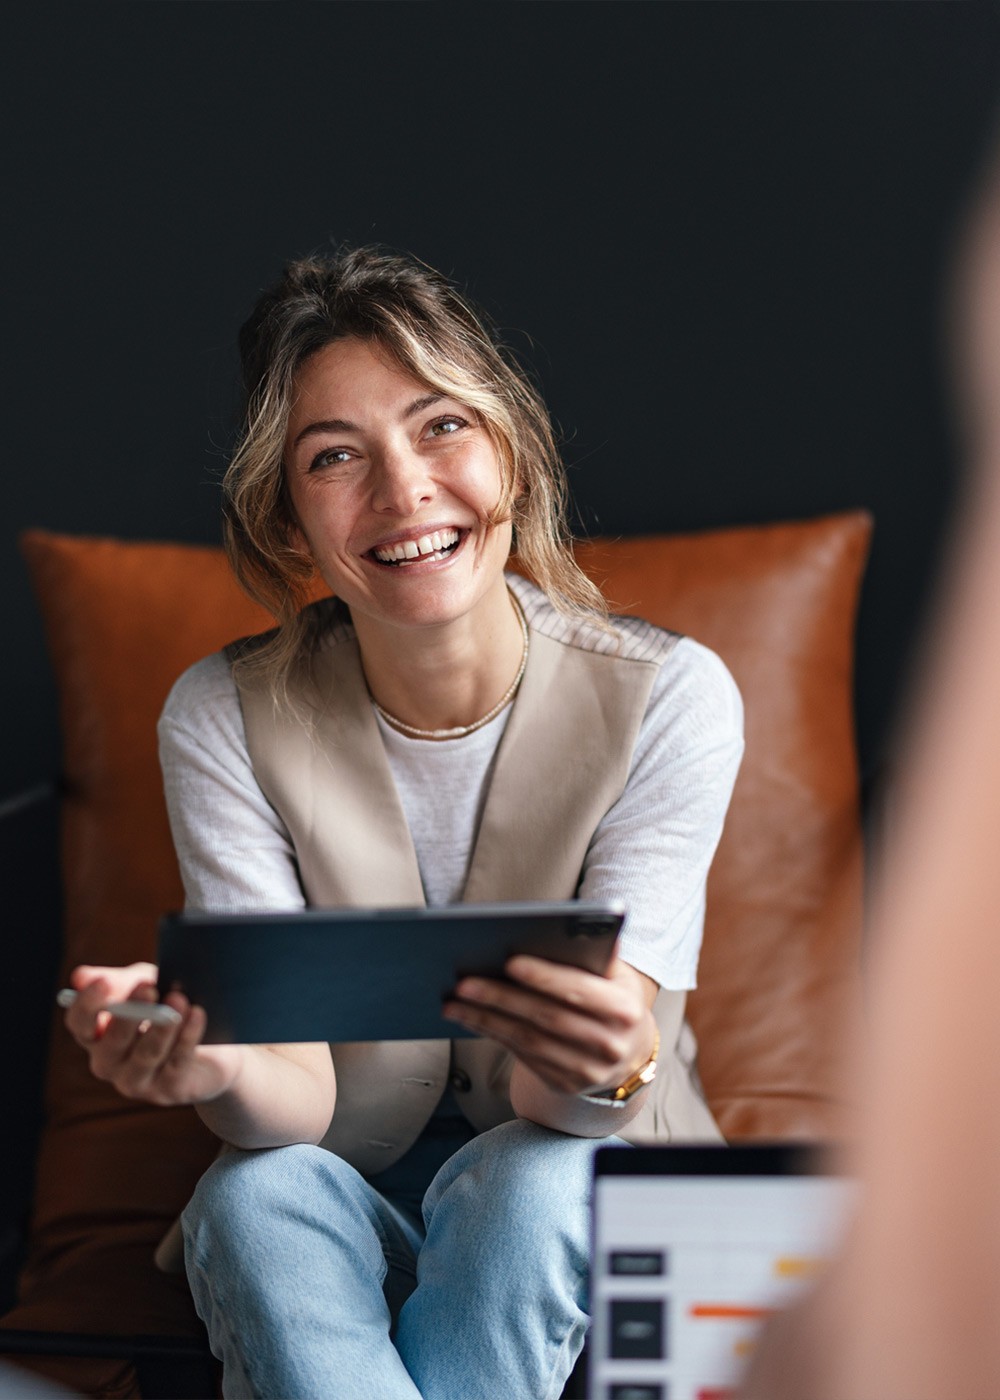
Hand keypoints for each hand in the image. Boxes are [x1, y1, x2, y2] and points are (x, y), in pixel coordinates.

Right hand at [64, 962, 243, 1106]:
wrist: (214, 1047)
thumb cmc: (169, 1009)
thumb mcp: (146, 987)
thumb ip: (119, 981)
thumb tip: (80, 977)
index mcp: (97, 1035)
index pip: (80, 1023)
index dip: (86, 1004)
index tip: (102, 982)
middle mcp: (109, 1063)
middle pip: (112, 1042)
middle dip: (130, 1014)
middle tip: (148, 988)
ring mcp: (137, 1081)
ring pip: (145, 1056)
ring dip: (162, 1027)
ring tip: (179, 999)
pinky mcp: (169, 1091)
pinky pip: (176, 1065)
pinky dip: (187, 1037)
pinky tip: (197, 1015)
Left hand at [443, 952, 657, 1096]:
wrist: (630, 1055)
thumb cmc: (617, 1003)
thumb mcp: (620, 977)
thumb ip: (602, 953)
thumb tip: (584, 925)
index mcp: (624, 1010)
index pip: (578, 991)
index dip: (544, 977)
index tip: (509, 962)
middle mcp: (608, 1044)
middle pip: (545, 1017)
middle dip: (501, 998)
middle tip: (465, 982)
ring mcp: (585, 1070)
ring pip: (527, 1041)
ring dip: (486, 1019)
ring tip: (454, 1001)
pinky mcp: (564, 1084)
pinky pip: (521, 1056)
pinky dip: (492, 1035)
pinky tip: (471, 1018)